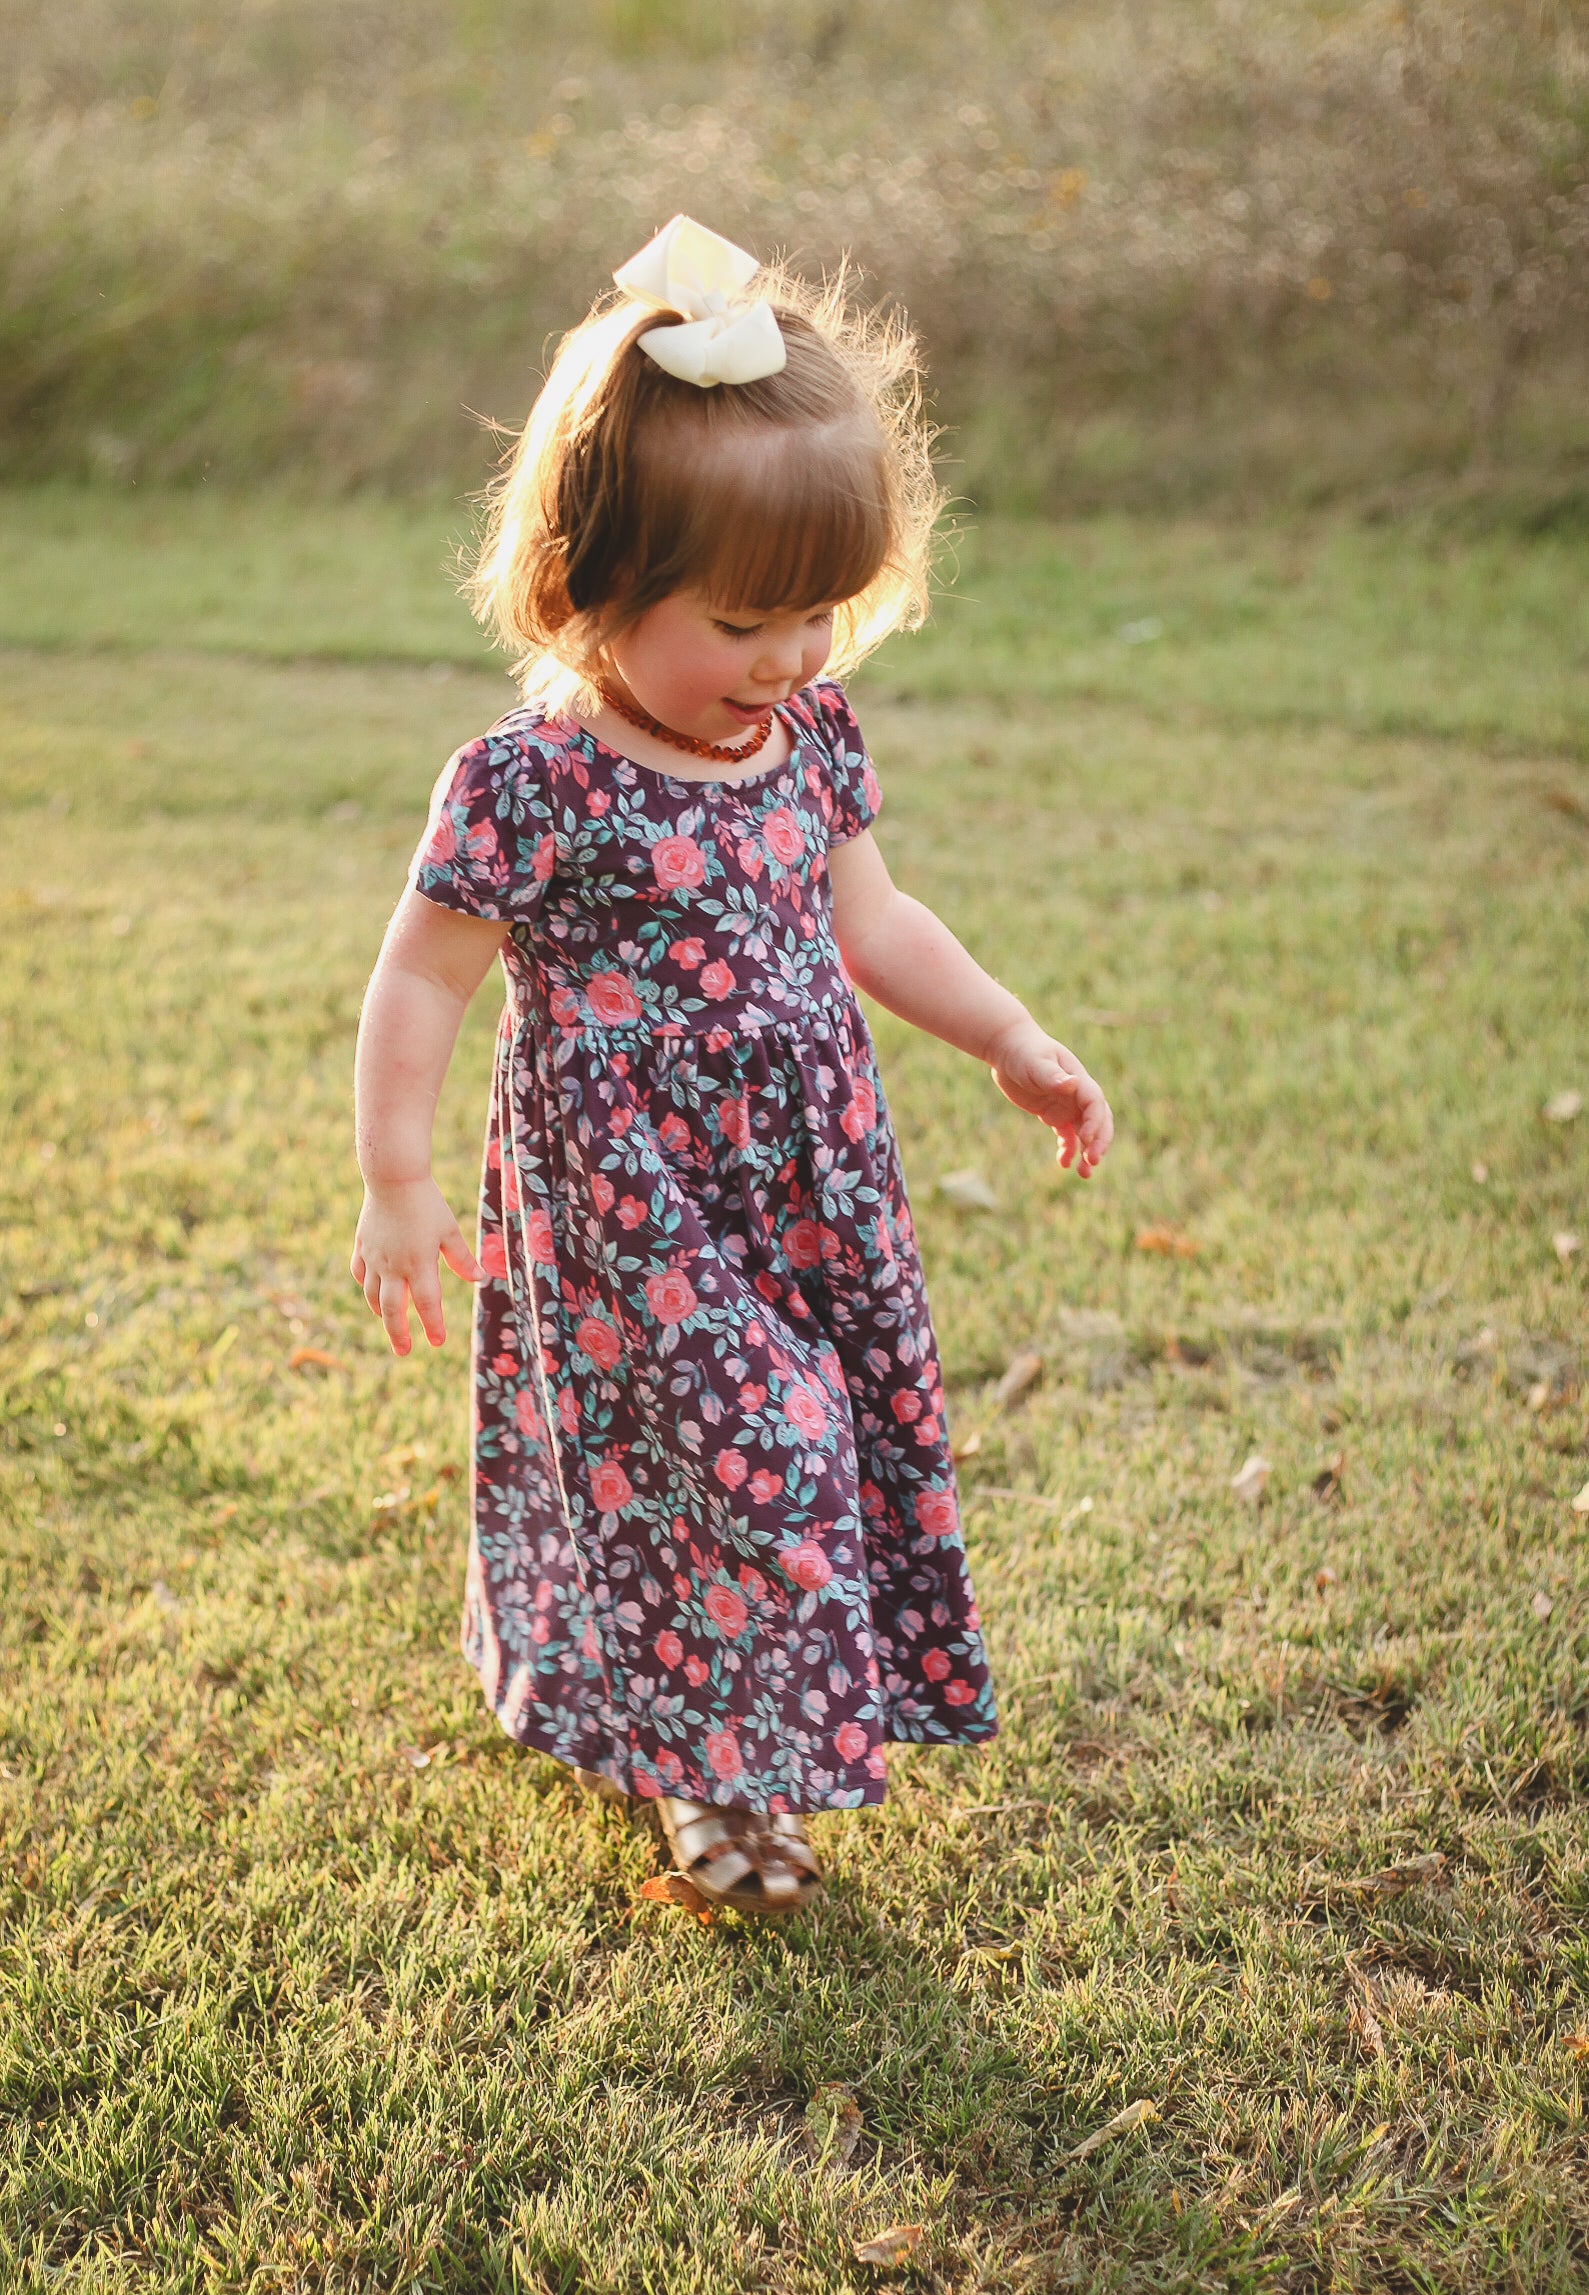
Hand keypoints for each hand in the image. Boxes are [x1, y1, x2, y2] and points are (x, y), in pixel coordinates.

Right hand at [350, 1177, 482, 1354]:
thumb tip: (479, 1279)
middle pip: (394, 1310)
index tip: (438, 1342)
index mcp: (419, 1264)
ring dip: (383, 1314)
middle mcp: (394, 1266)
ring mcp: (374, 1258)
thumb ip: (462, 1258)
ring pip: (374, 1296)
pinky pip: (361, 1274)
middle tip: (405, 1351)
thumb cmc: (427, 1203)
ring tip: (391, 1325)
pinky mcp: (362, 1246)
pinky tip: (373, 1292)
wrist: (393, 1178)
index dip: (434, 1325)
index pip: (428, 1304)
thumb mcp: (449, 1230)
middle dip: (399, 1334)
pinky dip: (368, 1287)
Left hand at [986, 1018, 1113, 1176]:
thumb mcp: (1035, 1062)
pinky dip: (1068, 1150)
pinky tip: (1063, 1163)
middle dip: (1099, 1142)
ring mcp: (1067, 1106)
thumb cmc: (1023, 1051)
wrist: (1008, 1048)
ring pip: (1085, 1134)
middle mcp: (1077, 1096)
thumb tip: (1073, 1084)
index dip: (1095, 1122)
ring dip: (1087, 1153)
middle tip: (1092, 1162)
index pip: (1095, 1103)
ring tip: (1084, 1174)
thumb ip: (1052, 1075)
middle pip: (1098, 1121)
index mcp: (1078, 1080)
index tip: (1085, 1139)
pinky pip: (1067, 1136)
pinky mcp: (1054, 1115)